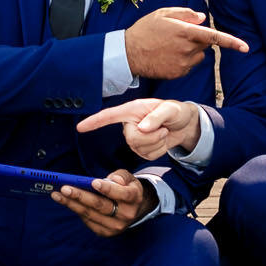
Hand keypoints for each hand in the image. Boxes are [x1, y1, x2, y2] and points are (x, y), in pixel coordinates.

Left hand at [52, 169, 151, 238]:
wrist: (134, 209)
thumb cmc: (127, 188)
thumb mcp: (129, 178)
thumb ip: (122, 176)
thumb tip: (113, 179)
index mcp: (134, 198)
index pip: (122, 194)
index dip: (108, 189)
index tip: (93, 183)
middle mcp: (126, 215)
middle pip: (100, 205)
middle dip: (81, 196)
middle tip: (65, 188)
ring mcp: (116, 226)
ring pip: (90, 214)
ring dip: (71, 204)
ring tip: (57, 195)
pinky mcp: (105, 232)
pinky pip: (87, 220)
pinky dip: (76, 210)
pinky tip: (65, 201)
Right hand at [75, 97, 201, 159]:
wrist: (185, 124)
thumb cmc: (176, 111)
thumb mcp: (170, 110)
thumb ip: (156, 117)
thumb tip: (141, 128)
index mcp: (131, 111)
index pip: (109, 116)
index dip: (94, 122)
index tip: (80, 128)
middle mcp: (130, 124)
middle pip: (131, 139)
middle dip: (151, 138)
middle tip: (163, 130)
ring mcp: (135, 138)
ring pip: (140, 149)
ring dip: (157, 143)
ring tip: (164, 132)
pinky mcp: (143, 149)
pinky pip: (148, 156)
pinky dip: (159, 151)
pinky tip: (163, 141)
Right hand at [122, 7, 250, 81]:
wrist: (128, 53)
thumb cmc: (145, 30)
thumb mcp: (163, 14)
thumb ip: (186, 14)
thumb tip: (203, 18)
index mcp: (185, 32)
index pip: (214, 37)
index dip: (232, 42)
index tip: (245, 48)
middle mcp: (186, 48)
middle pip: (205, 44)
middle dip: (198, 40)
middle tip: (178, 36)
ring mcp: (183, 63)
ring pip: (198, 56)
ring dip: (191, 51)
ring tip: (170, 47)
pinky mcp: (178, 73)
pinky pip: (189, 66)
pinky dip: (183, 61)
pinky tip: (167, 57)